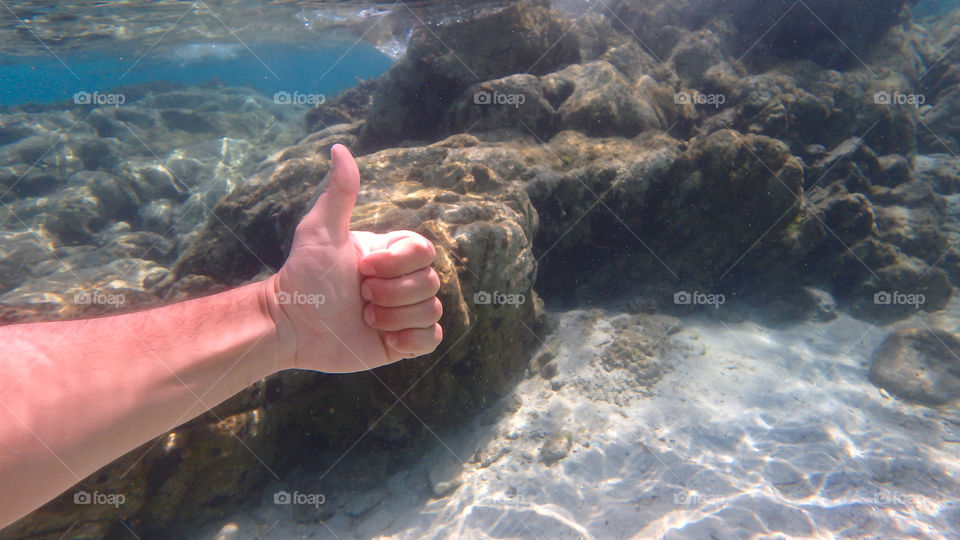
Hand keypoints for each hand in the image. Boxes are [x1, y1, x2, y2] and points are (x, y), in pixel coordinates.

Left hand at [265, 144, 442, 372]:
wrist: (292, 325)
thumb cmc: (303, 276)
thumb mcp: (321, 231)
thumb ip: (339, 192)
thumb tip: (340, 149)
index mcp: (390, 255)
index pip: (424, 251)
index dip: (398, 263)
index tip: (362, 268)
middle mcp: (401, 281)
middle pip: (431, 282)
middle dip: (392, 292)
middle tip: (359, 295)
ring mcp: (403, 312)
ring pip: (431, 310)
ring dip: (394, 316)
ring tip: (365, 316)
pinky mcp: (401, 342)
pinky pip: (432, 338)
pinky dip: (411, 339)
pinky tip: (385, 339)